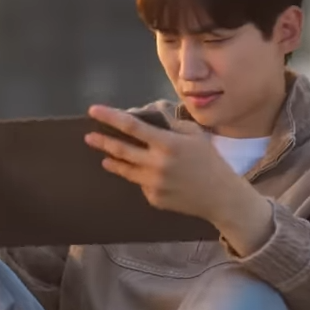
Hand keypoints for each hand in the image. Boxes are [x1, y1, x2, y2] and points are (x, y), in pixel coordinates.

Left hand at [84, 105, 255, 225]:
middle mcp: (156, 164)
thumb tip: (148, 117)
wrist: (221, 197)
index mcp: (167, 144)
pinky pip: (141, 184)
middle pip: (121, 150)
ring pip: (125, 170)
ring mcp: (153, 184)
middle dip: (102, 142)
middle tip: (88, 137)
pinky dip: (141, 177)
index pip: (132, 126)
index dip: (110, 117)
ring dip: (113, 161)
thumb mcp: (194, 135)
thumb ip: (169, 125)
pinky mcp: (153, 199)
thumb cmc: (210, 160)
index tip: (94, 111)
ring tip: (104, 157)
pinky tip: (147, 175)